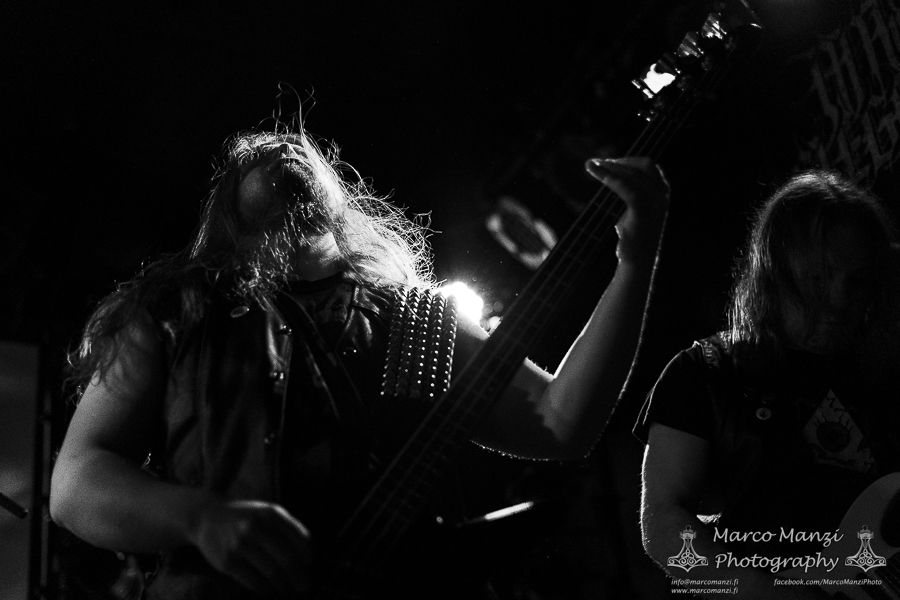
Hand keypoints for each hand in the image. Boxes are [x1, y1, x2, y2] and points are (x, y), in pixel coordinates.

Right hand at [190, 499, 312, 596]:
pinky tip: (270, 591)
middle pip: (288, 559)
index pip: (301, 539)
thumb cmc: (245, 517)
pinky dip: (266, 590)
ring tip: (288, 590)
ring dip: (284, 586)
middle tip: (304, 585)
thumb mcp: (267, 512)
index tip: (309, 566)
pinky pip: (255, 582)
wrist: (207, 517)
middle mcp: (256, 527)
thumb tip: (308, 555)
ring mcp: (240, 545)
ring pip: (273, 573)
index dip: (308, 557)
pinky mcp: (228, 562)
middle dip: (299, 576)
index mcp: (271, 514)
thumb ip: (287, 528)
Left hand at [585, 157, 669, 262]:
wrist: (637, 261)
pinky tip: (595, 173)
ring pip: (632, 174)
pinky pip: (625, 188)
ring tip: (590, 165)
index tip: (608, 162)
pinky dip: (609, 177)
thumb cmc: (633, 237)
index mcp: (662, 193)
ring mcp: (655, 203)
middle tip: (596, 163)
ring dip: (609, 167)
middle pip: (642, 166)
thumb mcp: (633, 210)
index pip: (648, 166)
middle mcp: (662, 195)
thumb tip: (615, 178)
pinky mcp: (643, 211)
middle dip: (618, 161)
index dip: (628, 160)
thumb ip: (630, 193)